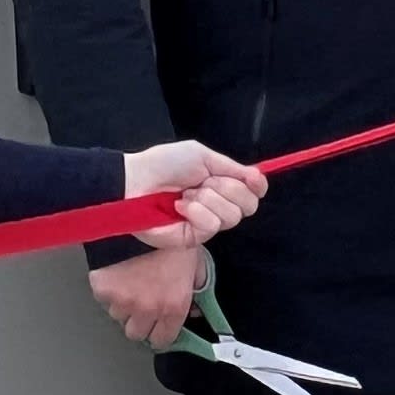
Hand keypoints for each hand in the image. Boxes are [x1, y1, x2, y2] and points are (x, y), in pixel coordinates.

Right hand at [89, 241, 204, 346]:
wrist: (138, 218)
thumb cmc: (169, 235)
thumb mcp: (194, 259)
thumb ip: (196, 286)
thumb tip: (196, 307)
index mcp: (173, 305)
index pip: (163, 339)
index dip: (160, 333)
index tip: (159, 326)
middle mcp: (148, 308)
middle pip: (136, 333)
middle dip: (139, 322)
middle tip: (141, 305)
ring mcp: (123, 302)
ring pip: (118, 316)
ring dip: (123, 305)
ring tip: (129, 283)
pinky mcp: (103, 291)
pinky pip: (104, 299)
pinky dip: (109, 291)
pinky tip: (117, 273)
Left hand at [120, 141, 263, 250]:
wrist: (136, 180)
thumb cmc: (164, 165)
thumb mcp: (202, 156)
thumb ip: (232, 167)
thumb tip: (258, 176)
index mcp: (222, 185)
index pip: (254, 193)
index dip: (257, 186)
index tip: (251, 177)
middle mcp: (218, 206)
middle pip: (249, 206)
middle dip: (228, 188)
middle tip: (204, 182)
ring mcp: (206, 223)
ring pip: (232, 216)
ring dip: (208, 199)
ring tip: (186, 194)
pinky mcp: (193, 238)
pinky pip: (211, 226)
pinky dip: (196, 212)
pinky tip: (179, 206)